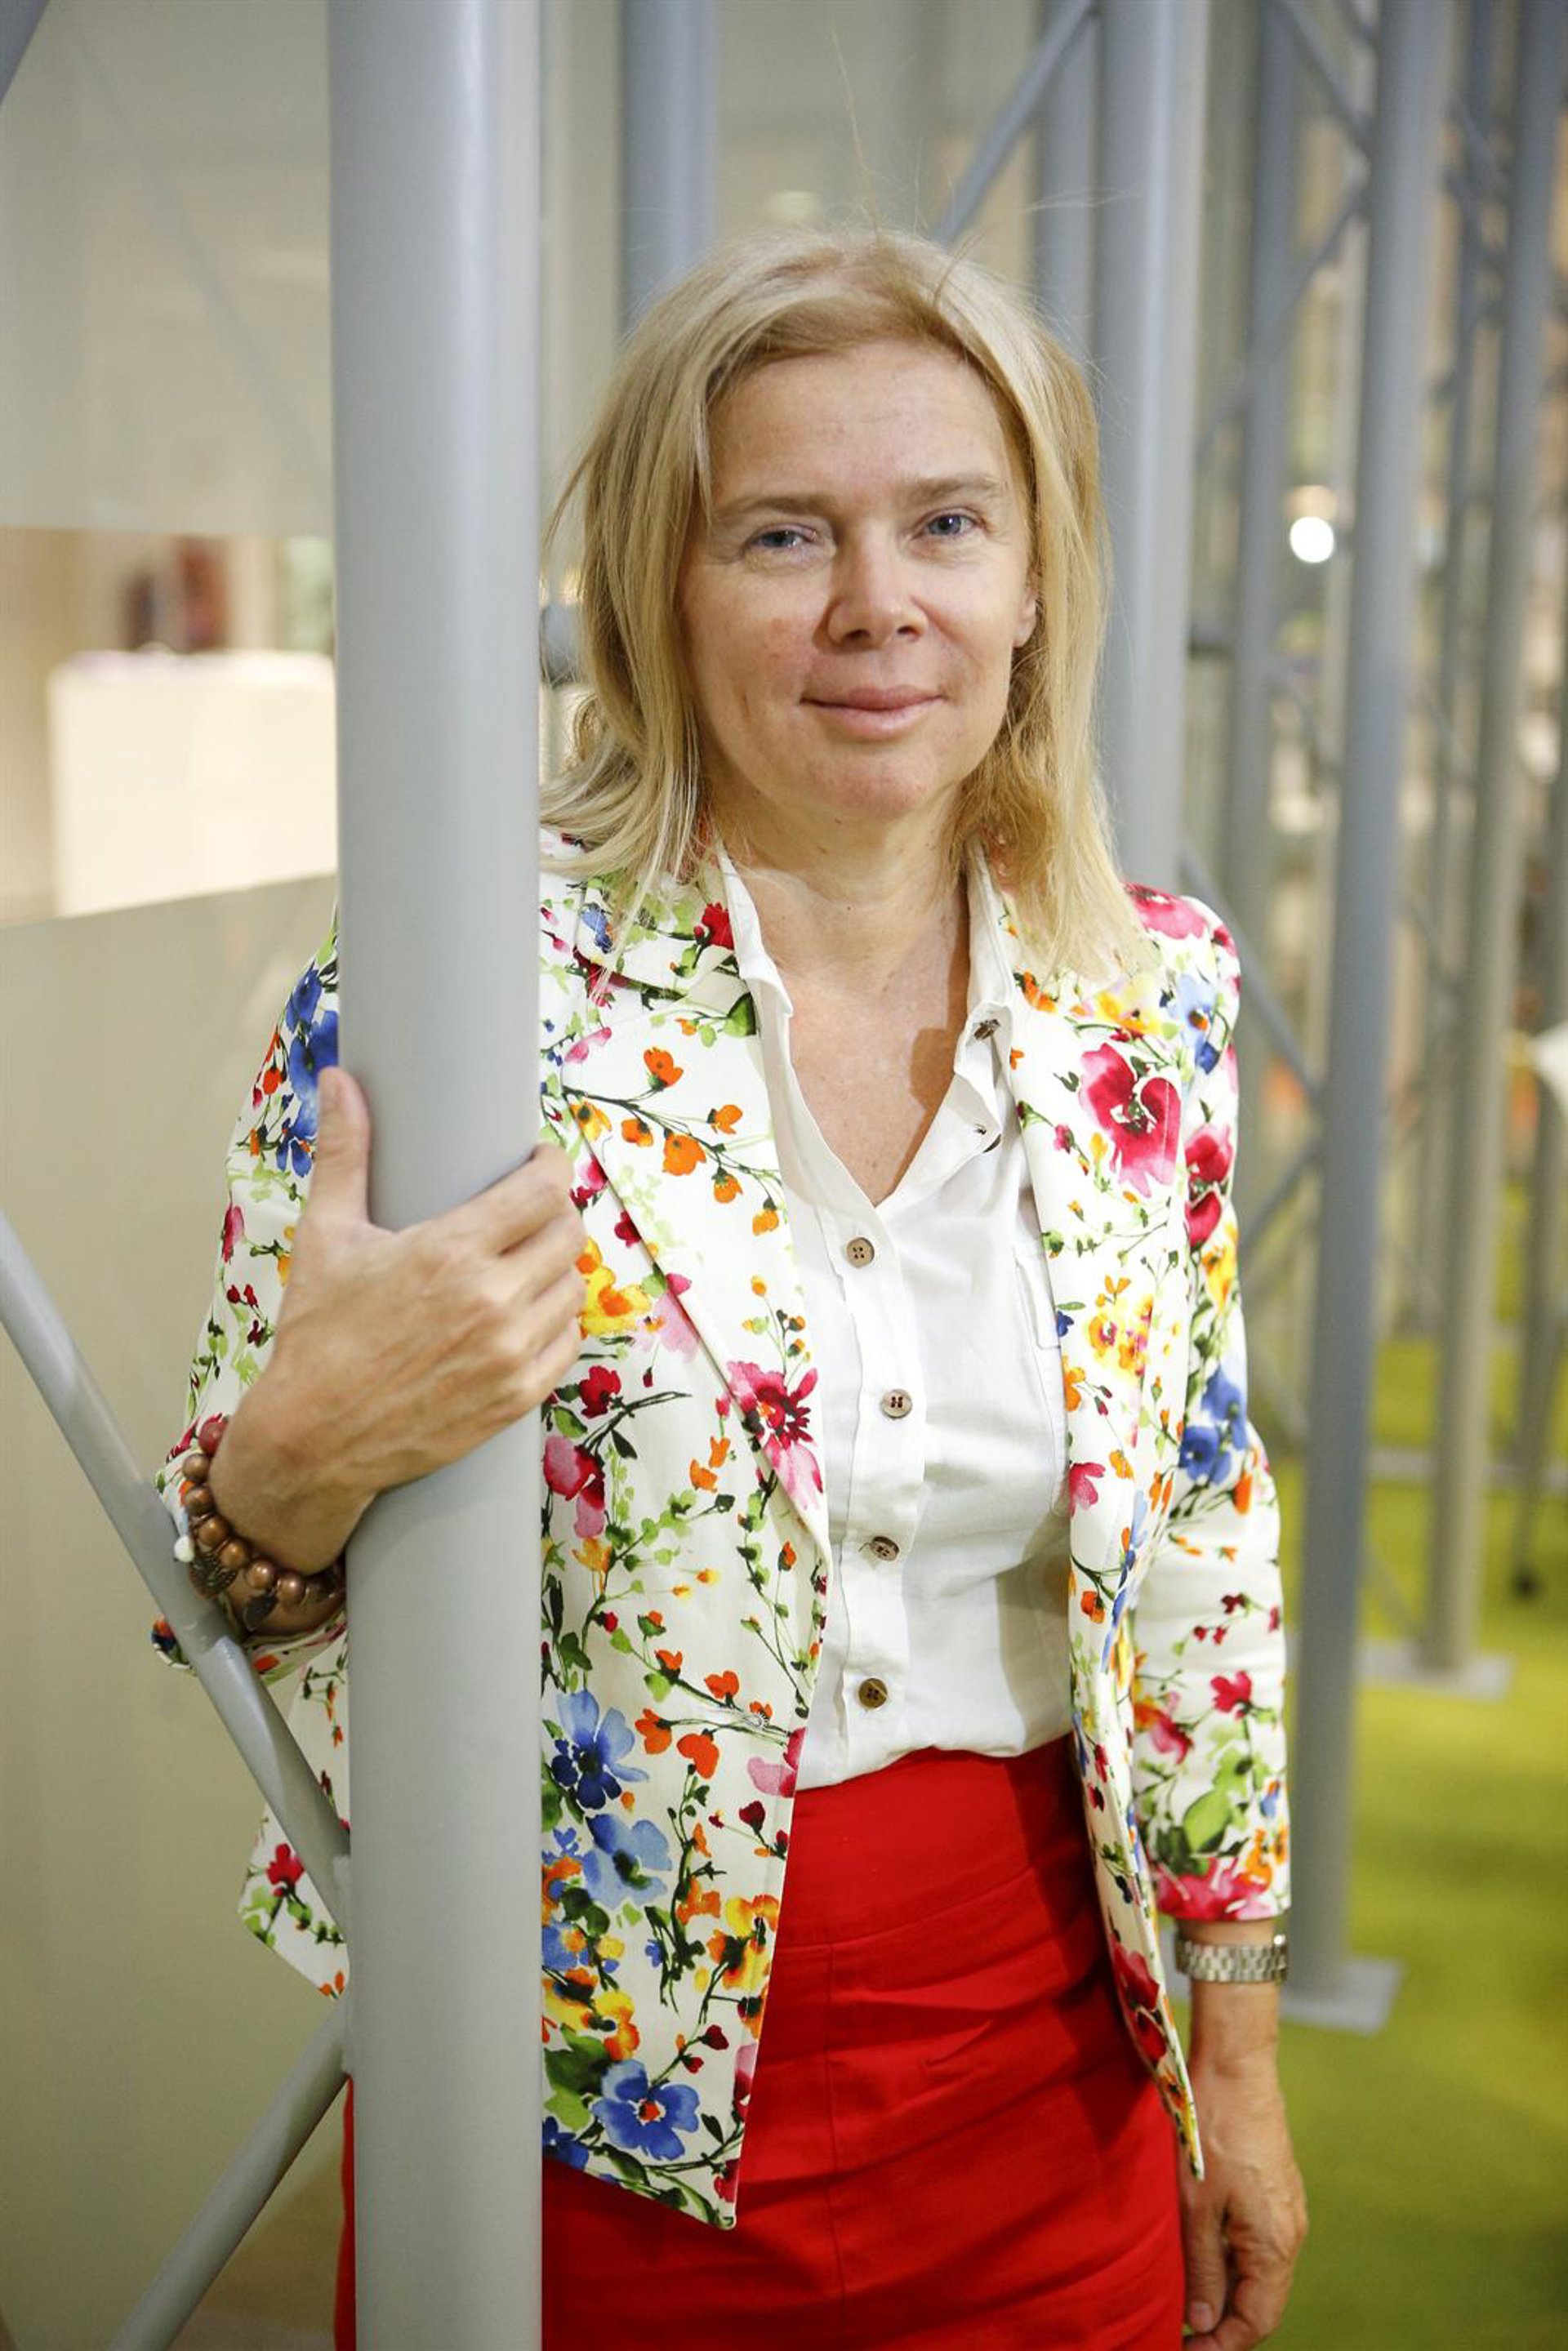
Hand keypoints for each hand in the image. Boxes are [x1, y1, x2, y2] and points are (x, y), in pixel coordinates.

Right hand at [213, 1065, 585, 1566]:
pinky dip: (554, 1322)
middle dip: (554, 1214)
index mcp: (452, 1251)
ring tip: (526, 1261)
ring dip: (556, 1268)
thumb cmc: (318, 1334)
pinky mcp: (518, 1397)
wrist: (314, 1438)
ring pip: (573, 1287)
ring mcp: (510, 1353)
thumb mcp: (327, 1236)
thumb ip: (343, 1152)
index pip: (543, 1189)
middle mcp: (492, 1301)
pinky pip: (567, 1341)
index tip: (539, 1162)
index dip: (550, 1167)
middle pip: (568, 1234)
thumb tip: (340, 1079)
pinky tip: (527, 1312)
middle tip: (530, 1211)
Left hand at [1178, 2054, 1306, 2346]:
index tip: (1187, 2348)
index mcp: (1275, 2245)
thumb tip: (1203, 2319)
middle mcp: (1289, 2234)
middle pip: (1261, 2302)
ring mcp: (1285, 2211)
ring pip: (1259, 2273)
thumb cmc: (1212, 2134)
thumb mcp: (1196, 2206)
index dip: (1223, 2344)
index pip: (1257, 2320)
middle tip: (1182, 2330)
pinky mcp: (1275, 2192)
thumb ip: (1203, 2268)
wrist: (1236, 2071)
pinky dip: (1231, 2260)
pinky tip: (1200, 2254)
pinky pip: (1257, 2244)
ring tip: (1185, 2296)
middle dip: (1224, 2322)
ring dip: (1226, 2290)